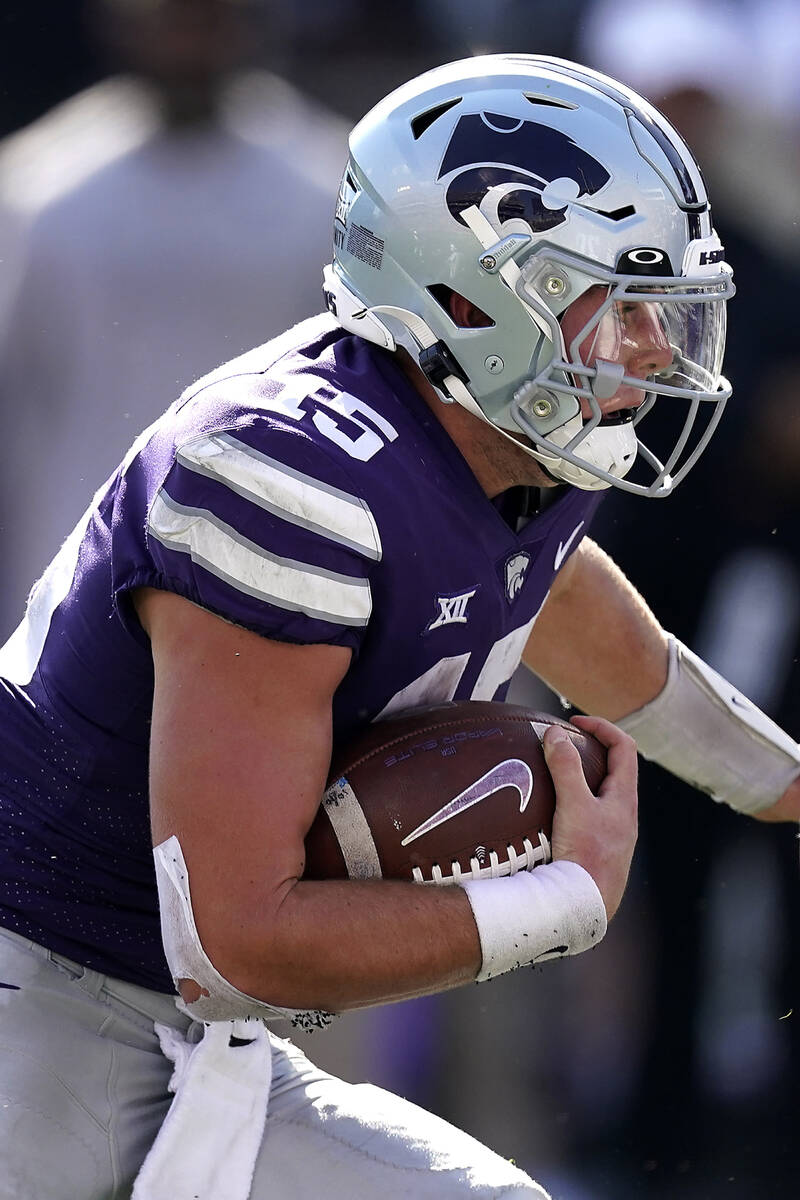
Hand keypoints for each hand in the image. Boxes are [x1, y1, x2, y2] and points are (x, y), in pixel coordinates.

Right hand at [543, 715, 637, 920]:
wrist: (585, 906)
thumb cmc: (586, 856)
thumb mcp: (573, 806)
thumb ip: (565, 768)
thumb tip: (555, 734)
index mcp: (624, 799)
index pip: (624, 748)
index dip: (602, 727)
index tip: (575, 723)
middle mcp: (624, 816)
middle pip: (615, 771)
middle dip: (590, 752)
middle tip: (562, 746)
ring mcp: (613, 836)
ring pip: (601, 796)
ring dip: (581, 780)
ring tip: (552, 777)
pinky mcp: (599, 852)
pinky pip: (589, 818)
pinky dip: (573, 805)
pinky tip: (550, 815)